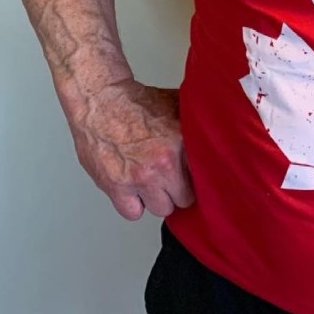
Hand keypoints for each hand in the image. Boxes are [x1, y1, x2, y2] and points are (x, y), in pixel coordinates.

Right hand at [69, 80, 194, 220]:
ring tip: (153, 183)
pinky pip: (133, 213)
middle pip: (184, 199)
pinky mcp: (116, 186)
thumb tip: (213, 137)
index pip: (203, 177)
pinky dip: (134, 205)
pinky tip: (135, 190)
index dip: (197, 176)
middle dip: (179, 190)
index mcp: (180, 142)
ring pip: (161, 209)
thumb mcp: (176, 106)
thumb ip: (194, 127)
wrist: (100, 101)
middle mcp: (162, 163)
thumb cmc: (135, 102)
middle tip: (172, 179)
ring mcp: (139, 178)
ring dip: (157, 198)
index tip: (192, 175)